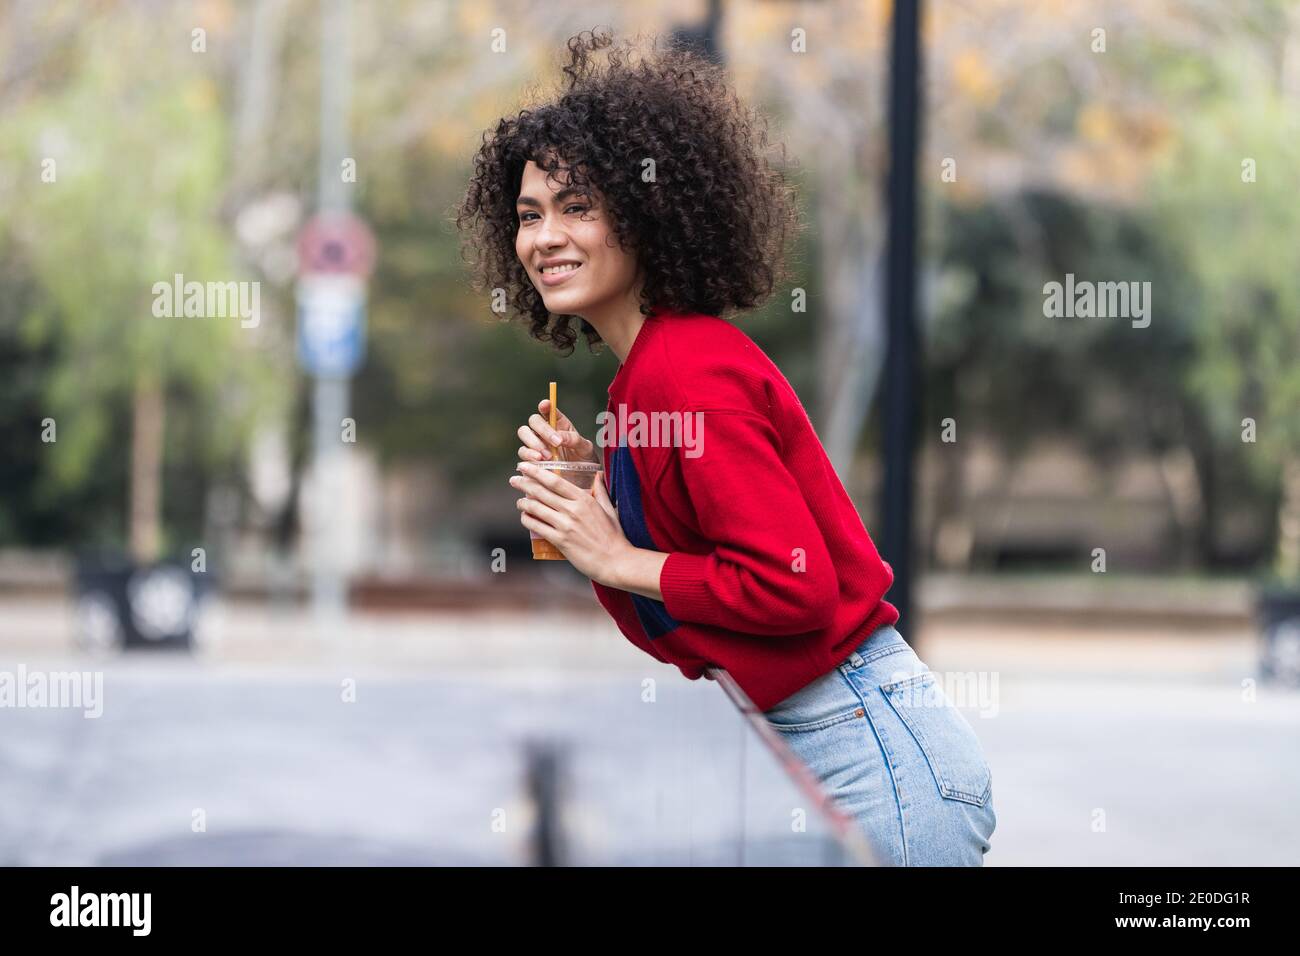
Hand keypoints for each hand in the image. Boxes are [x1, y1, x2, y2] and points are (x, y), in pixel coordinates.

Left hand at [510, 461, 627, 582]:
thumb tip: (598, 474)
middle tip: (514, 480)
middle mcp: (573, 510)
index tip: (525, 466)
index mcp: (584, 499)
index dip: (536, 472)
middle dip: (524, 484)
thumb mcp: (610, 509)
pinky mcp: (560, 541)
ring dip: (523, 503)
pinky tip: (524, 517)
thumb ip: (601, 491)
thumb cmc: (614, 536)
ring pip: (536, 508)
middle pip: (541, 492)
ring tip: (519, 501)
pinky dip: (527, 520)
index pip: (555, 481)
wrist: (615, 561)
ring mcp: (565, 526)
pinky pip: (537, 527)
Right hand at [517, 398, 597, 464]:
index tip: (546, 405)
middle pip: (534, 420)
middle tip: (556, 443)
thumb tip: (560, 437)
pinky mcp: (528, 459)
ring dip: (535, 443)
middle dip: (543, 429)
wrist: (578, 483)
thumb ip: (574, 440)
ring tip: (549, 456)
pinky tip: (541, 462)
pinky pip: (523, 453)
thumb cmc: (583, 462)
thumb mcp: (585, 449)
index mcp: (559, 424)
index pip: (549, 410)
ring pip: (524, 433)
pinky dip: (530, 456)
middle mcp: (544, 432)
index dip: (545, 405)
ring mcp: (535, 444)